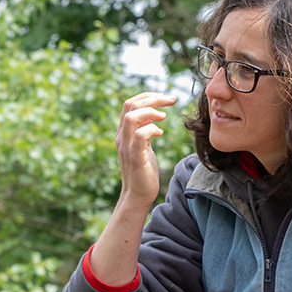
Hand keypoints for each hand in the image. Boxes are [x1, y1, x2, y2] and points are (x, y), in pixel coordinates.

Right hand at [116, 92, 176, 209]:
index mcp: (123, 132)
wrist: (138, 195)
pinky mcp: (135, 157)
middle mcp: (122, 136)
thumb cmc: (143, 171)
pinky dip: (152, 129)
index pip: (130, 103)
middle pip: (130, 104)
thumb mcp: (144, 145)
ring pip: (132, 116)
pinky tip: (161, 134)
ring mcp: (126, 146)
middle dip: (153, 98)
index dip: (148, 96)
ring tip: (164, 117)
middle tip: (170, 101)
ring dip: (151, 112)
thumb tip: (153, 116)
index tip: (166, 98)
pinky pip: (140, 135)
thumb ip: (145, 130)